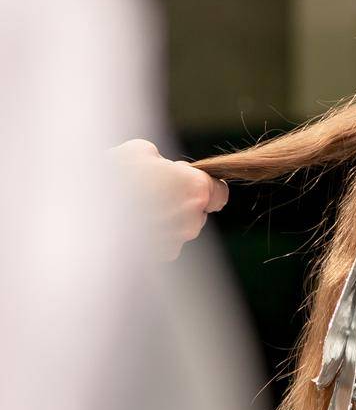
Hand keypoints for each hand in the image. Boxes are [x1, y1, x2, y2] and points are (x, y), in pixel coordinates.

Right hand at [110, 138, 227, 260]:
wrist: (82, 212)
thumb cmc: (112, 175)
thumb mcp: (139, 152)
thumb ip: (162, 163)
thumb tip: (162, 170)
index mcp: (195, 190)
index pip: (219, 194)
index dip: (204, 187)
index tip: (187, 184)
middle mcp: (192, 220)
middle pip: (196, 212)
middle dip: (179, 203)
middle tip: (149, 192)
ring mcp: (175, 242)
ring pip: (177, 229)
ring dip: (163, 220)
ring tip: (132, 208)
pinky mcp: (157, 258)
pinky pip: (161, 243)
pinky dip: (149, 235)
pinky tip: (126, 224)